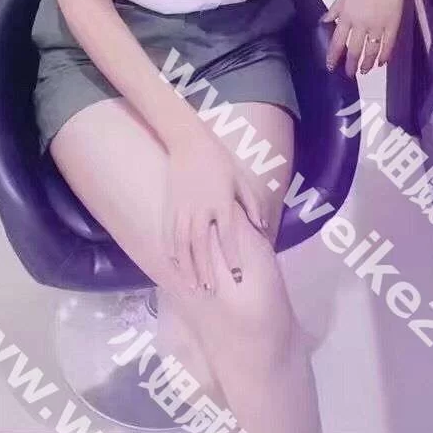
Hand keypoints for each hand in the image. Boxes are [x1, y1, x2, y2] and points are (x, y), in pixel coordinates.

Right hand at [163, 128, 264, 294]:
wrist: (188, 141)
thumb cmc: (218, 159)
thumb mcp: (240, 179)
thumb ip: (251, 204)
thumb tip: (262, 227)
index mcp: (222, 202)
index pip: (228, 237)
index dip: (233, 258)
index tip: (238, 276)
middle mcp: (201, 209)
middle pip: (202, 247)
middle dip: (206, 270)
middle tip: (210, 290)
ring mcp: (182, 208)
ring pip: (182, 244)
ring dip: (187, 267)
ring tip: (192, 285)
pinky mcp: (170, 206)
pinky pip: (170, 233)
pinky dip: (172, 251)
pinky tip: (176, 264)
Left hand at [320, 0, 408, 76]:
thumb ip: (336, 9)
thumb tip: (325, 21)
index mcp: (347, 15)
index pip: (337, 40)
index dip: (334, 55)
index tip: (331, 66)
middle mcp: (361, 24)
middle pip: (354, 49)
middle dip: (350, 64)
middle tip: (349, 74)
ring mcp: (378, 25)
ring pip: (371, 50)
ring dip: (367, 63)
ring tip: (364, 71)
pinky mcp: (393, 24)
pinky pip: (389, 44)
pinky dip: (385, 55)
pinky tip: (382, 63)